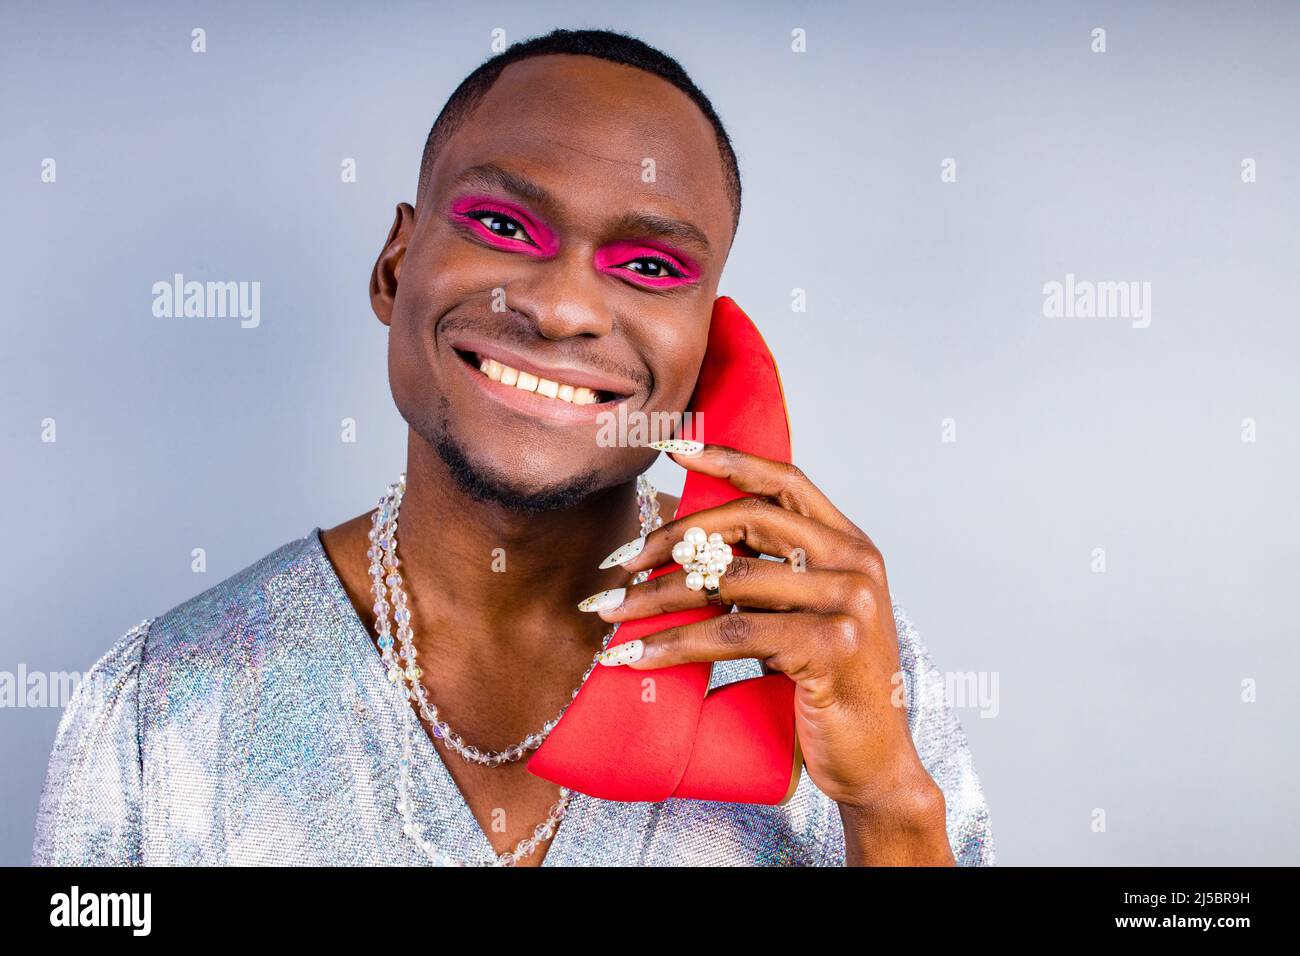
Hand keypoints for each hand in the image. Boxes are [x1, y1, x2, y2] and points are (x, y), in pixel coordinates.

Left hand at [593, 444, 953, 863]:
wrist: (873, 764)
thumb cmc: (827, 689)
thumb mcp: (804, 617)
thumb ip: (770, 575)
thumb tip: (686, 544)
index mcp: (850, 545)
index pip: (784, 481)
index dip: (726, 458)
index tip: (670, 447)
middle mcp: (856, 563)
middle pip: (748, 519)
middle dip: (672, 538)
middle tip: (619, 563)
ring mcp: (848, 602)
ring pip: (730, 580)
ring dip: (658, 597)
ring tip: (611, 613)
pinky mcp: (829, 645)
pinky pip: (732, 632)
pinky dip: (674, 643)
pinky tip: (636, 656)